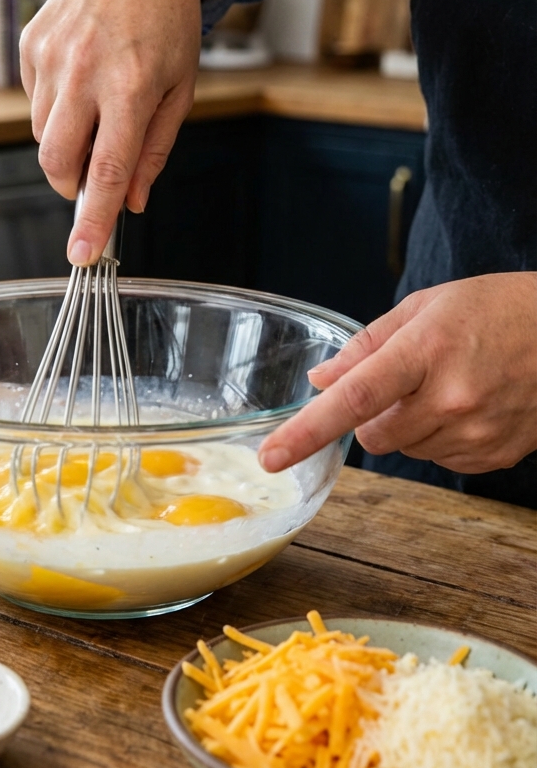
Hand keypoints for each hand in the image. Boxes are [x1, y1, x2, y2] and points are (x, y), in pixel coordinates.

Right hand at [19, 0, 220, 264]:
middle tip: (94, 176)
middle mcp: (86, 71)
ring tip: (100, 102)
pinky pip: (34, 100)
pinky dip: (55, 105)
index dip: (95, 219)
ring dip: (67, 139)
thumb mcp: (182, 88)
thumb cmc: (168, 21)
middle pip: (57, 161)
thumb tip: (134, 202)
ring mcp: (52, 55)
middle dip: (71, 186)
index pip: (108, 171)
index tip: (82, 255)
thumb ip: (156, 150)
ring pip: (42, 134)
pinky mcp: (30, 42)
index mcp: (133, 87)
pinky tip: (82, 73)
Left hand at [258, 273, 536, 475]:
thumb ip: (366, 346)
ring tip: (447, 386)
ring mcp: (476, 431)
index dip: (306, 431)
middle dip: (371, 416)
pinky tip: (468, 405)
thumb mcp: (426, 307)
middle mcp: (451, 397)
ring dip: (408, 425)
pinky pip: (439, 460)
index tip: (270, 456)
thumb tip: (320, 381)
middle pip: (372, 435)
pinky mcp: (494, 455)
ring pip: (405, 449)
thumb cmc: (496, 309)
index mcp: (427, 350)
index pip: (354, 399)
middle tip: (403, 382)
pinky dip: (439, 438)